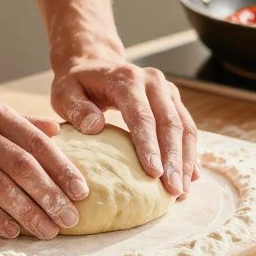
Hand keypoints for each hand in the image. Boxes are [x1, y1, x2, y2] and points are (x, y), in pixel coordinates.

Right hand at [0, 91, 89, 238]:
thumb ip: (16, 122)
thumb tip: (55, 131)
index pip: (36, 142)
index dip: (62, 169)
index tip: (82, 192)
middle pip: (23, 167)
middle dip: (51, 196)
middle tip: (71, 220)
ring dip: (28, 213)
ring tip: (48, 232)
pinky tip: (11, 231)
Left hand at [50, 56, 199, 197]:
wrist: (94, 63)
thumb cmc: (77, 84)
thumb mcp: (65, 93)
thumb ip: (76, 109)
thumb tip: (94, 127)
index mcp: (127, 79)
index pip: (142, 116)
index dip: (149, 145)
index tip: (154, 173)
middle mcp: (153, 82)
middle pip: (170, 123)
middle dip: (174, 160)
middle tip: (173, 191)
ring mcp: (167, 90)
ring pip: (184, 127)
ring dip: (186, 161)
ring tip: (182, 192)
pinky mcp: (174, 100)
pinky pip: (187, 127)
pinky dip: (190, 153)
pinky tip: (190, 177)